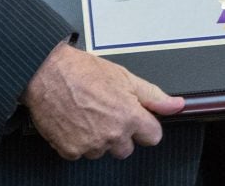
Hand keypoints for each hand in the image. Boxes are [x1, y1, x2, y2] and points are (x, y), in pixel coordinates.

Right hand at [22, 41, 184, 159]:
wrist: (47, 72)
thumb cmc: (83, 71)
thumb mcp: (125, 76)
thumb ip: (153, 95)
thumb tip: (177, 105)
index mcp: (129, 116)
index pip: (153, 137)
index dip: (146, 125)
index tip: (138, 117)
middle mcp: (111, 134)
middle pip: (127, 148)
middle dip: (122, 133)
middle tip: (108, 110)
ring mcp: (90, 145)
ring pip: (103, 151)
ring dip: (99, 137)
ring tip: (89, 112)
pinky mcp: (70, 151)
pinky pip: (82, 153)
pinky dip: (79, 140)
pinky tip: (76, 120)